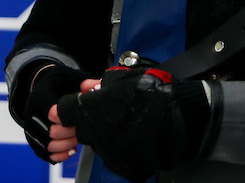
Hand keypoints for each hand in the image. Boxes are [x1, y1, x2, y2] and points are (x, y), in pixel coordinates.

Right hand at [21, 65, 94, 163]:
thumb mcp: (71, 77)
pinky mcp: (32, 139)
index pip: (52, 113)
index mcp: (40, 95)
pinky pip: (43, 154)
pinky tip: (71, 150)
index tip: (82, 118)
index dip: (69, 118)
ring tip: (78, 141)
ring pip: (46, 145)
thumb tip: (100, 85)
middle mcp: (31, 112)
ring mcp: (30, 127)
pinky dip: (58, 156)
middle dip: (69, 134)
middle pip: (49, 131)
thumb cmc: (60, 83)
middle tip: (84, 132)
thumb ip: (85, 82)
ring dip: (65, 146)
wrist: (43, 87)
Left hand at [55, 67, 211, 182]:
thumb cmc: (154, 92)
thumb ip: (100, 85)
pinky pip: (115, 156)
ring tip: (129, 125)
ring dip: (107, 134)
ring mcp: (109, 153)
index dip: (67, 108)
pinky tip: (136, 137)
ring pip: (99, 143)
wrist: (182, 116)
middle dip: (90, 121)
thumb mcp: (123, 78)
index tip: (75, 106)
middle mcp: (95, 134)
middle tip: (111, 113)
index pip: (62, 112)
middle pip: (81, 129)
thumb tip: (88, 89)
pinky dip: (121, 148)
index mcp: (92, 110)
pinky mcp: (123, 166)